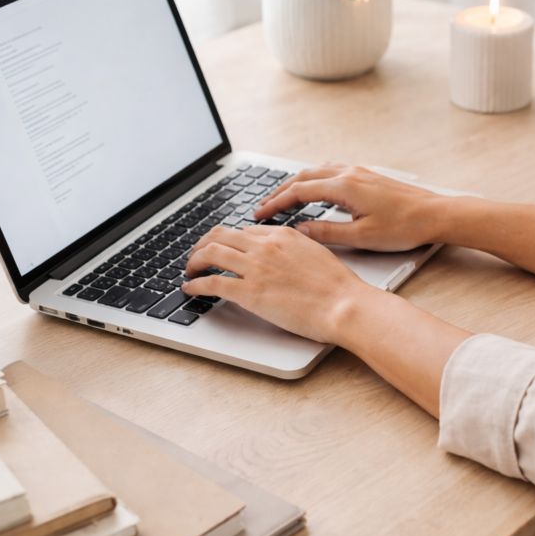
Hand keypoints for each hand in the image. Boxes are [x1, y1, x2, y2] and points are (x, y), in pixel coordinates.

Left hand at [182, 224, 377, 344]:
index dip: (229, 240)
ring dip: (194, 262)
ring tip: (190, 271)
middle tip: (198, 257)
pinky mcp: (249, 292)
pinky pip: (212, 282)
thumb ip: (296, 249)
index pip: (244, 231)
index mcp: (283, 235)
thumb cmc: (338, 287)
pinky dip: (196, 285)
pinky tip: (190, 289)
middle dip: (203, 245)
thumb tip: (287, 255)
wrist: (344, 305)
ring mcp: (256, 268)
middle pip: (220, 235)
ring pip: (210, 253)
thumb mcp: (317, 254)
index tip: (223, 249)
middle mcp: (266, 246)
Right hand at [254, 164, 448, 250]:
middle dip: (280, 191)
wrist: (436, 214)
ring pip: (318, 171)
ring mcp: (360, 172)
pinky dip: (315, 178)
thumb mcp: (362, 237)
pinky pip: (332, 171)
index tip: (259, 214)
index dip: (275, 203)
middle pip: (304, 177)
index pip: (299, 192)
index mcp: (345, 187)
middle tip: (262, 206)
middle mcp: (350, 173)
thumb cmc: (405, 227)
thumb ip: (327, 232)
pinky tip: (315, 188)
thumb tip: (300, 230)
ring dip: (297, 183)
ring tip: (283, 197)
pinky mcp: (368, 175)